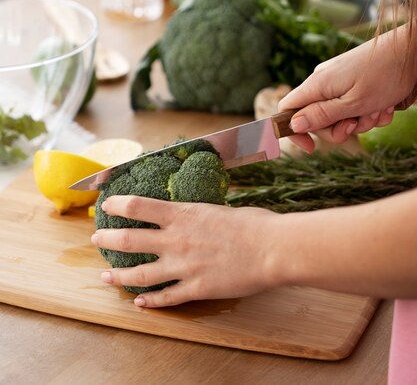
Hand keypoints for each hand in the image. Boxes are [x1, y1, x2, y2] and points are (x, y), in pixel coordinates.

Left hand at [91, 195, 279, 306]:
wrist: (271, 248)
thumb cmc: (252, 223)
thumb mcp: (218, 209)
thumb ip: (198, 215)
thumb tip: (193, 215)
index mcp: (183, 214)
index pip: (138, 207)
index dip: (117, 206)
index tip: (107, 205)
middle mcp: (176, 240)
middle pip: (129, 241)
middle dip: (107, 240)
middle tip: (97, 241)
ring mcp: (184, 266)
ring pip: (140, 274)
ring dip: (119, 276)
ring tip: (105, 277)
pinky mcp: (196, 288)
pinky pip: (166, 297)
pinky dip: (150, 302)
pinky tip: (139, 303)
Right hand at [279, 26, 416, 146]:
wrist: (411, 52)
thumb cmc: (384, 75)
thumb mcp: (353, 103)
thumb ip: (321, 115)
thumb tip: (293, 125)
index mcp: (317, 85)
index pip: (286, 110)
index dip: (293, 131)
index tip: (310, 148)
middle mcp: (323, 81)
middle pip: (316, 118)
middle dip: (338, 128)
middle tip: (357, 125)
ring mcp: (338, 80)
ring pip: (338, 114)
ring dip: (360, 120)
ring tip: (378, 110)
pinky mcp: (353, 81)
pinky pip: (353, 105)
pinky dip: (369, 111)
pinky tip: (385, 105)